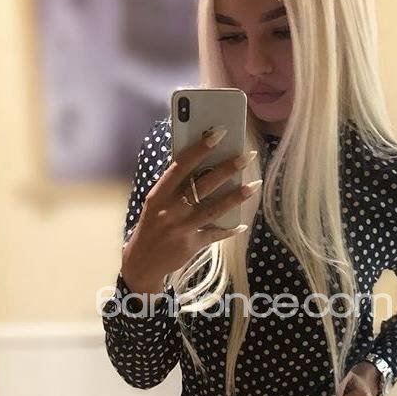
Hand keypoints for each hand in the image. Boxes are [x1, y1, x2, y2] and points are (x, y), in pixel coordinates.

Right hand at [121, 128, 260, 291]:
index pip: (181, 166)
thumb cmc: (152, 225)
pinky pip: (214, 234)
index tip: (219, 133)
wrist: (141, 262)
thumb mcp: (155, 203)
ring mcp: (181, 228)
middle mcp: (169, 210)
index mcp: (158, 194)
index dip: (200, 148)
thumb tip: (203, 164)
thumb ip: (174, 187)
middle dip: (226, 169)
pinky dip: (229, 230)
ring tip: (254, 185)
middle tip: (247, 156)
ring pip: (213, 209)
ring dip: (236, 197)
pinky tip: (243, 224)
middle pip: (202, 185)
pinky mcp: (190, 245)